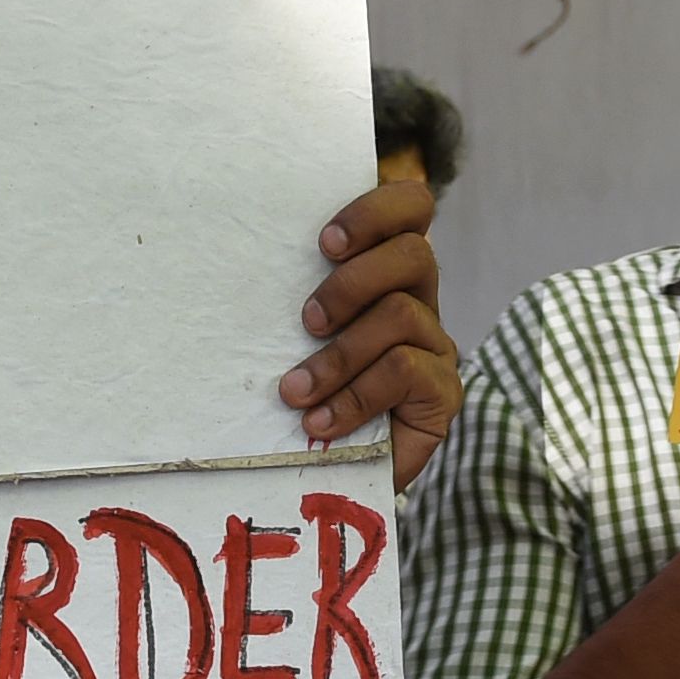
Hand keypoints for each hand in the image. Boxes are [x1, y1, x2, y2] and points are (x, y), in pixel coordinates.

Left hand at [282, 180, 459, 490]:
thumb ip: (294, 298)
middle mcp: (420, 300)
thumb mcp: (295, 335)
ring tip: (296, 391)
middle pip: (414, 254)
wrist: (336, 471)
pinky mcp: (443, 392)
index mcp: (388, 269)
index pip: (411, 207)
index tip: (324, 244)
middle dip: (351, 283)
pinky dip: (354, 396)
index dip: (376, 211)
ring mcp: (436, 345)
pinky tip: (321, 421)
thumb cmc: (307, 389)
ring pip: (400, 314)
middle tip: (307, 321)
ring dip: (339, 354)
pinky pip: (403, 371)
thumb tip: (236, 263)